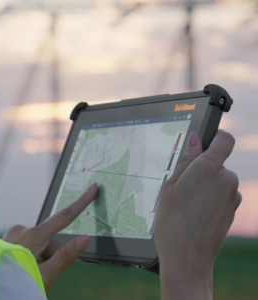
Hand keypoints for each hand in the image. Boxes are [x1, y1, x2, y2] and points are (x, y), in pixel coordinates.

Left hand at [2, 183, 98, 292]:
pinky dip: (29, 255)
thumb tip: (85, 239)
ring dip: (39, 258)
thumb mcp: (45, 275)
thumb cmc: (16, 284)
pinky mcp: (7, 238)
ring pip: (39, 243)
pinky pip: (27, 244)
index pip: (63, 217)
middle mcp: (22, 229)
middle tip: (39, 274)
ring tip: (25, 274)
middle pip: (51, 240)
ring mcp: (13, 233)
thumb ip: (66, 256)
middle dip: (51, 256)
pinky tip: (19, 268)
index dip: (81, 203)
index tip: (92, 188)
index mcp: (33, 235)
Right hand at [154, 130, 241, 299]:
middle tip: (181, 185)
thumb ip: (185, 161)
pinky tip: (195, 213)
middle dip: (201, 169)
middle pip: (217, 162)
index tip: (204, 141)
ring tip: (186, 203)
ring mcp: (232, 196)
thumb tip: (195, 140)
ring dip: (205, 185)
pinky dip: (210, 198)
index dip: (215, 136)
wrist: (187, 258)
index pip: (224, 140)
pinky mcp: (233, 209)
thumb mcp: (169, 186)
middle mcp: (226, 179)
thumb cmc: (172, 223)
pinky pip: (222, 195)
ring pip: (219, 180)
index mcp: (208, 169)